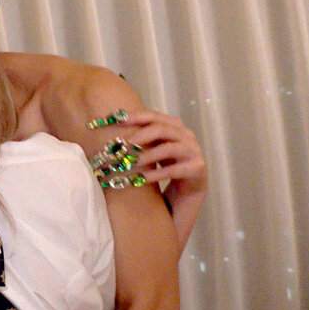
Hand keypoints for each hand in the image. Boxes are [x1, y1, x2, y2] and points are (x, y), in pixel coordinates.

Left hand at [120, 110, 207, 248]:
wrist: (188, 193)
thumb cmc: (166, 168)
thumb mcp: (153, 152)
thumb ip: (140, 141)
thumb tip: (111, 136)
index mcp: (175, 128)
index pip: (154, 116)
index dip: (135, 117)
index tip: (116, 121)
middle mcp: (187, 136)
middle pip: (162, 129)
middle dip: (139, 137)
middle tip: (123, 147)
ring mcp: (194, 152)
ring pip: (169, 148)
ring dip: (146, 156)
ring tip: (130, 163)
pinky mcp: (198, 169)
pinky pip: (174, 170)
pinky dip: (156, 174)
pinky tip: (141, 179)